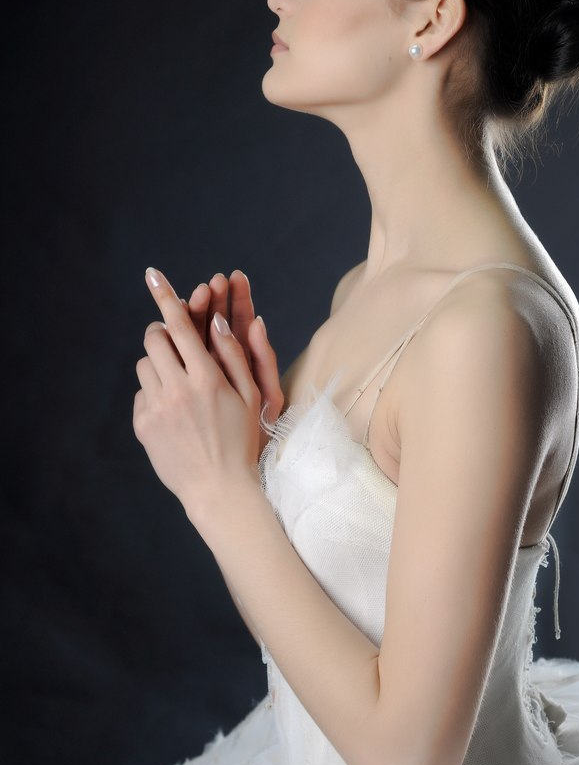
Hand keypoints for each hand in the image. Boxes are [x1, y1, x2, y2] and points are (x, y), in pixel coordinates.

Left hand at [133, 267, 264, 510]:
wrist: (219, 489)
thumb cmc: (242, 440)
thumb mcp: (251, 395)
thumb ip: (234, 354)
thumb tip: (217, 320)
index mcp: (207, 378)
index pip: (181, 326)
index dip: (166, 297)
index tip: (152, 274)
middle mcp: (178, 389)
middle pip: (155, 339)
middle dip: (163, 333)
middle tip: (175, 340)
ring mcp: (156, 408)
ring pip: (144, 364)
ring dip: (159, 364)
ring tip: (180, 383)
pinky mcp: (142, 425)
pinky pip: (142, 392)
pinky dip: (155, 392)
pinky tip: (175, 412)